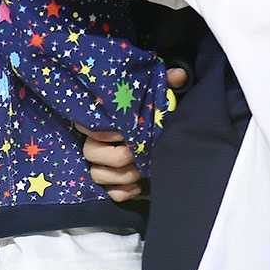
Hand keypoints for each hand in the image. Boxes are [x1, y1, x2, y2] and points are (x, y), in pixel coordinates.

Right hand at [76, 67, 186, 201]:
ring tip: (141, 171)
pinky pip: (108, 194)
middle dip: (118, 155)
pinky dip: (123, 192)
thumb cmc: (149, 116)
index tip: (124, 131)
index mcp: (101, 121)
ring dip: (122, 175)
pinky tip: (139, 187)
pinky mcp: (107, 186)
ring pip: (98, 174)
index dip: (105, 130)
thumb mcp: (156, 97)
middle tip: (138, 153)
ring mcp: (98, 165)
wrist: (153, 139)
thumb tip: (180, 75)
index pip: (88, 125)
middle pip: (92, 152)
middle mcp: (93, 143)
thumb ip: (166, 84)